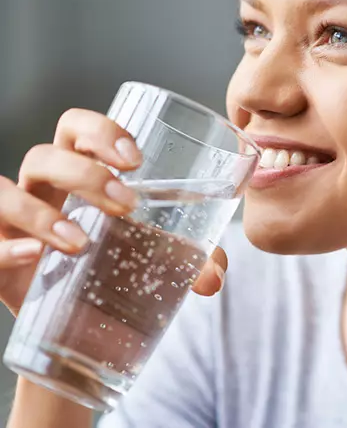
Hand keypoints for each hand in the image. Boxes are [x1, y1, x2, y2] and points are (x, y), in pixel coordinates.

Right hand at [0, 109, 226, 315]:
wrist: (84, 328)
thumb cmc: (118, 272)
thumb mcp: (158, 261)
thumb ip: (193, 261)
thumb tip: (215, 276)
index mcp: (79, 175)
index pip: (76, 129)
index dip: (100, 130)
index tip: (135, 159)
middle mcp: (42, 191)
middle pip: (45, 156)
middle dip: (85, 173)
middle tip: (126, 204)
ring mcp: (13, 222)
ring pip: (5, 191)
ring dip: (42, 213)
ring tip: (81, 241)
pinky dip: (7, 246)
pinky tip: (36, 255)